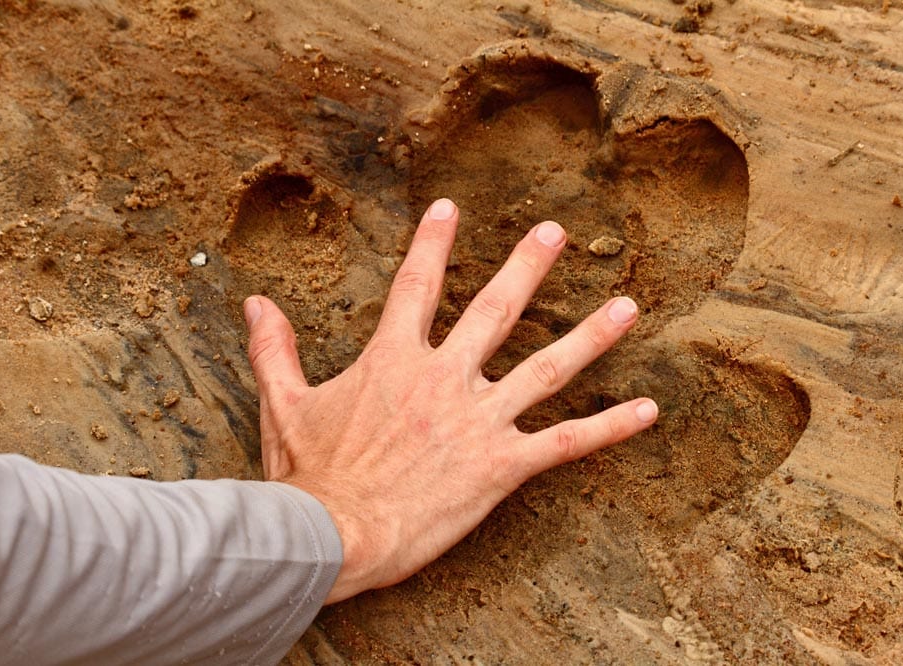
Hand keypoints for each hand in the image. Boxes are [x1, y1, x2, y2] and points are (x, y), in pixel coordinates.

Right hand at [243, 198, 657, 602]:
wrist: (331, 536)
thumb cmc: (308, 476)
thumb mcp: (283, 405)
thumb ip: (272, 349)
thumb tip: (254, 302)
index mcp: (393, 361)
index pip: (415, 285)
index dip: (433, 243)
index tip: (450, 207)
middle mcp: (445, 378)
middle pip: (496, 309)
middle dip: (528, 266)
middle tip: (556, 231)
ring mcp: (478, 420)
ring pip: (548, 367)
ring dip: (591, 335)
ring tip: (629, 306)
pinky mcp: (501, 466)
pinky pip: (567, 442)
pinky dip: (610, 428)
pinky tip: (648, 411)